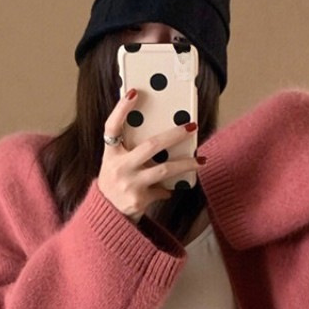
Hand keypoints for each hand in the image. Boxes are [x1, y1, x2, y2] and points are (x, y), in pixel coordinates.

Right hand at [97, 88, 203, 223]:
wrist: (107, 216)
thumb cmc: (115, 183)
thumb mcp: (115, 164)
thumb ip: (131, 151)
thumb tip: (163, 137)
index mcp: (110, 154)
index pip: (112, 127)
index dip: (121, 110)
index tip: (134, 93)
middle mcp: (118, 167)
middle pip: (151, 146)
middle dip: (174, 135)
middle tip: (192, 126)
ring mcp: (129, 184)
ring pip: (164, 169)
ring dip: (186, 164)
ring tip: (201, 160)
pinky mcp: (138, 200)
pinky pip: (162, 190)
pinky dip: (168, 189)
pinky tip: (173, 188)